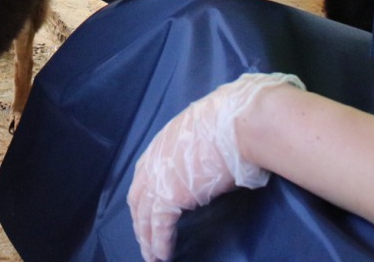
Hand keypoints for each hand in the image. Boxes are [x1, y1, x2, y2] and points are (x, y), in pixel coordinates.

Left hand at [127, 72, 304, 261]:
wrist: (235, 124)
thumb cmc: (229, 124)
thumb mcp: (205, 134)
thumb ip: (199, 151)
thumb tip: (213, 162)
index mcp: (162, 144)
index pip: (145, 176)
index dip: (146, 196)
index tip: (147, 211)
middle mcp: (153, 161)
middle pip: (138, 198)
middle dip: (140, 221)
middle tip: (145, 239)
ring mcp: (158, 179)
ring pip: (144, 216)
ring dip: (147, 238)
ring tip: (152, 256)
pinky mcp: (168, 196)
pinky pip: (159, 227)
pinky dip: (159, 244)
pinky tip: (162, 256)